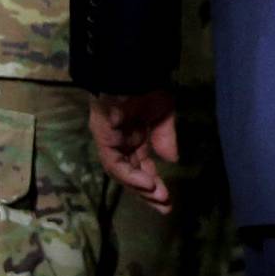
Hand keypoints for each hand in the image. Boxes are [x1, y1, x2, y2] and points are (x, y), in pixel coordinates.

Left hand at [88, 89, 178, 212]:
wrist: (133, 67)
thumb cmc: (148, 85)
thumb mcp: (164, 114)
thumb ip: (166, 137)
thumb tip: (172, 160)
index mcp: (133, 136)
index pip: (141, 166)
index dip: (153, 183)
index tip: (168, 199)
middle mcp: (119, 141)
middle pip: (130, 174)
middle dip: (146, 193)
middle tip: (165, 208)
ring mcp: (109, 139)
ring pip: (120, 172)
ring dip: (139, 187)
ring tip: (159, 197)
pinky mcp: (102, 136)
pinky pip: (114, 162)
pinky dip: (130, 175)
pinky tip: (147, 183)